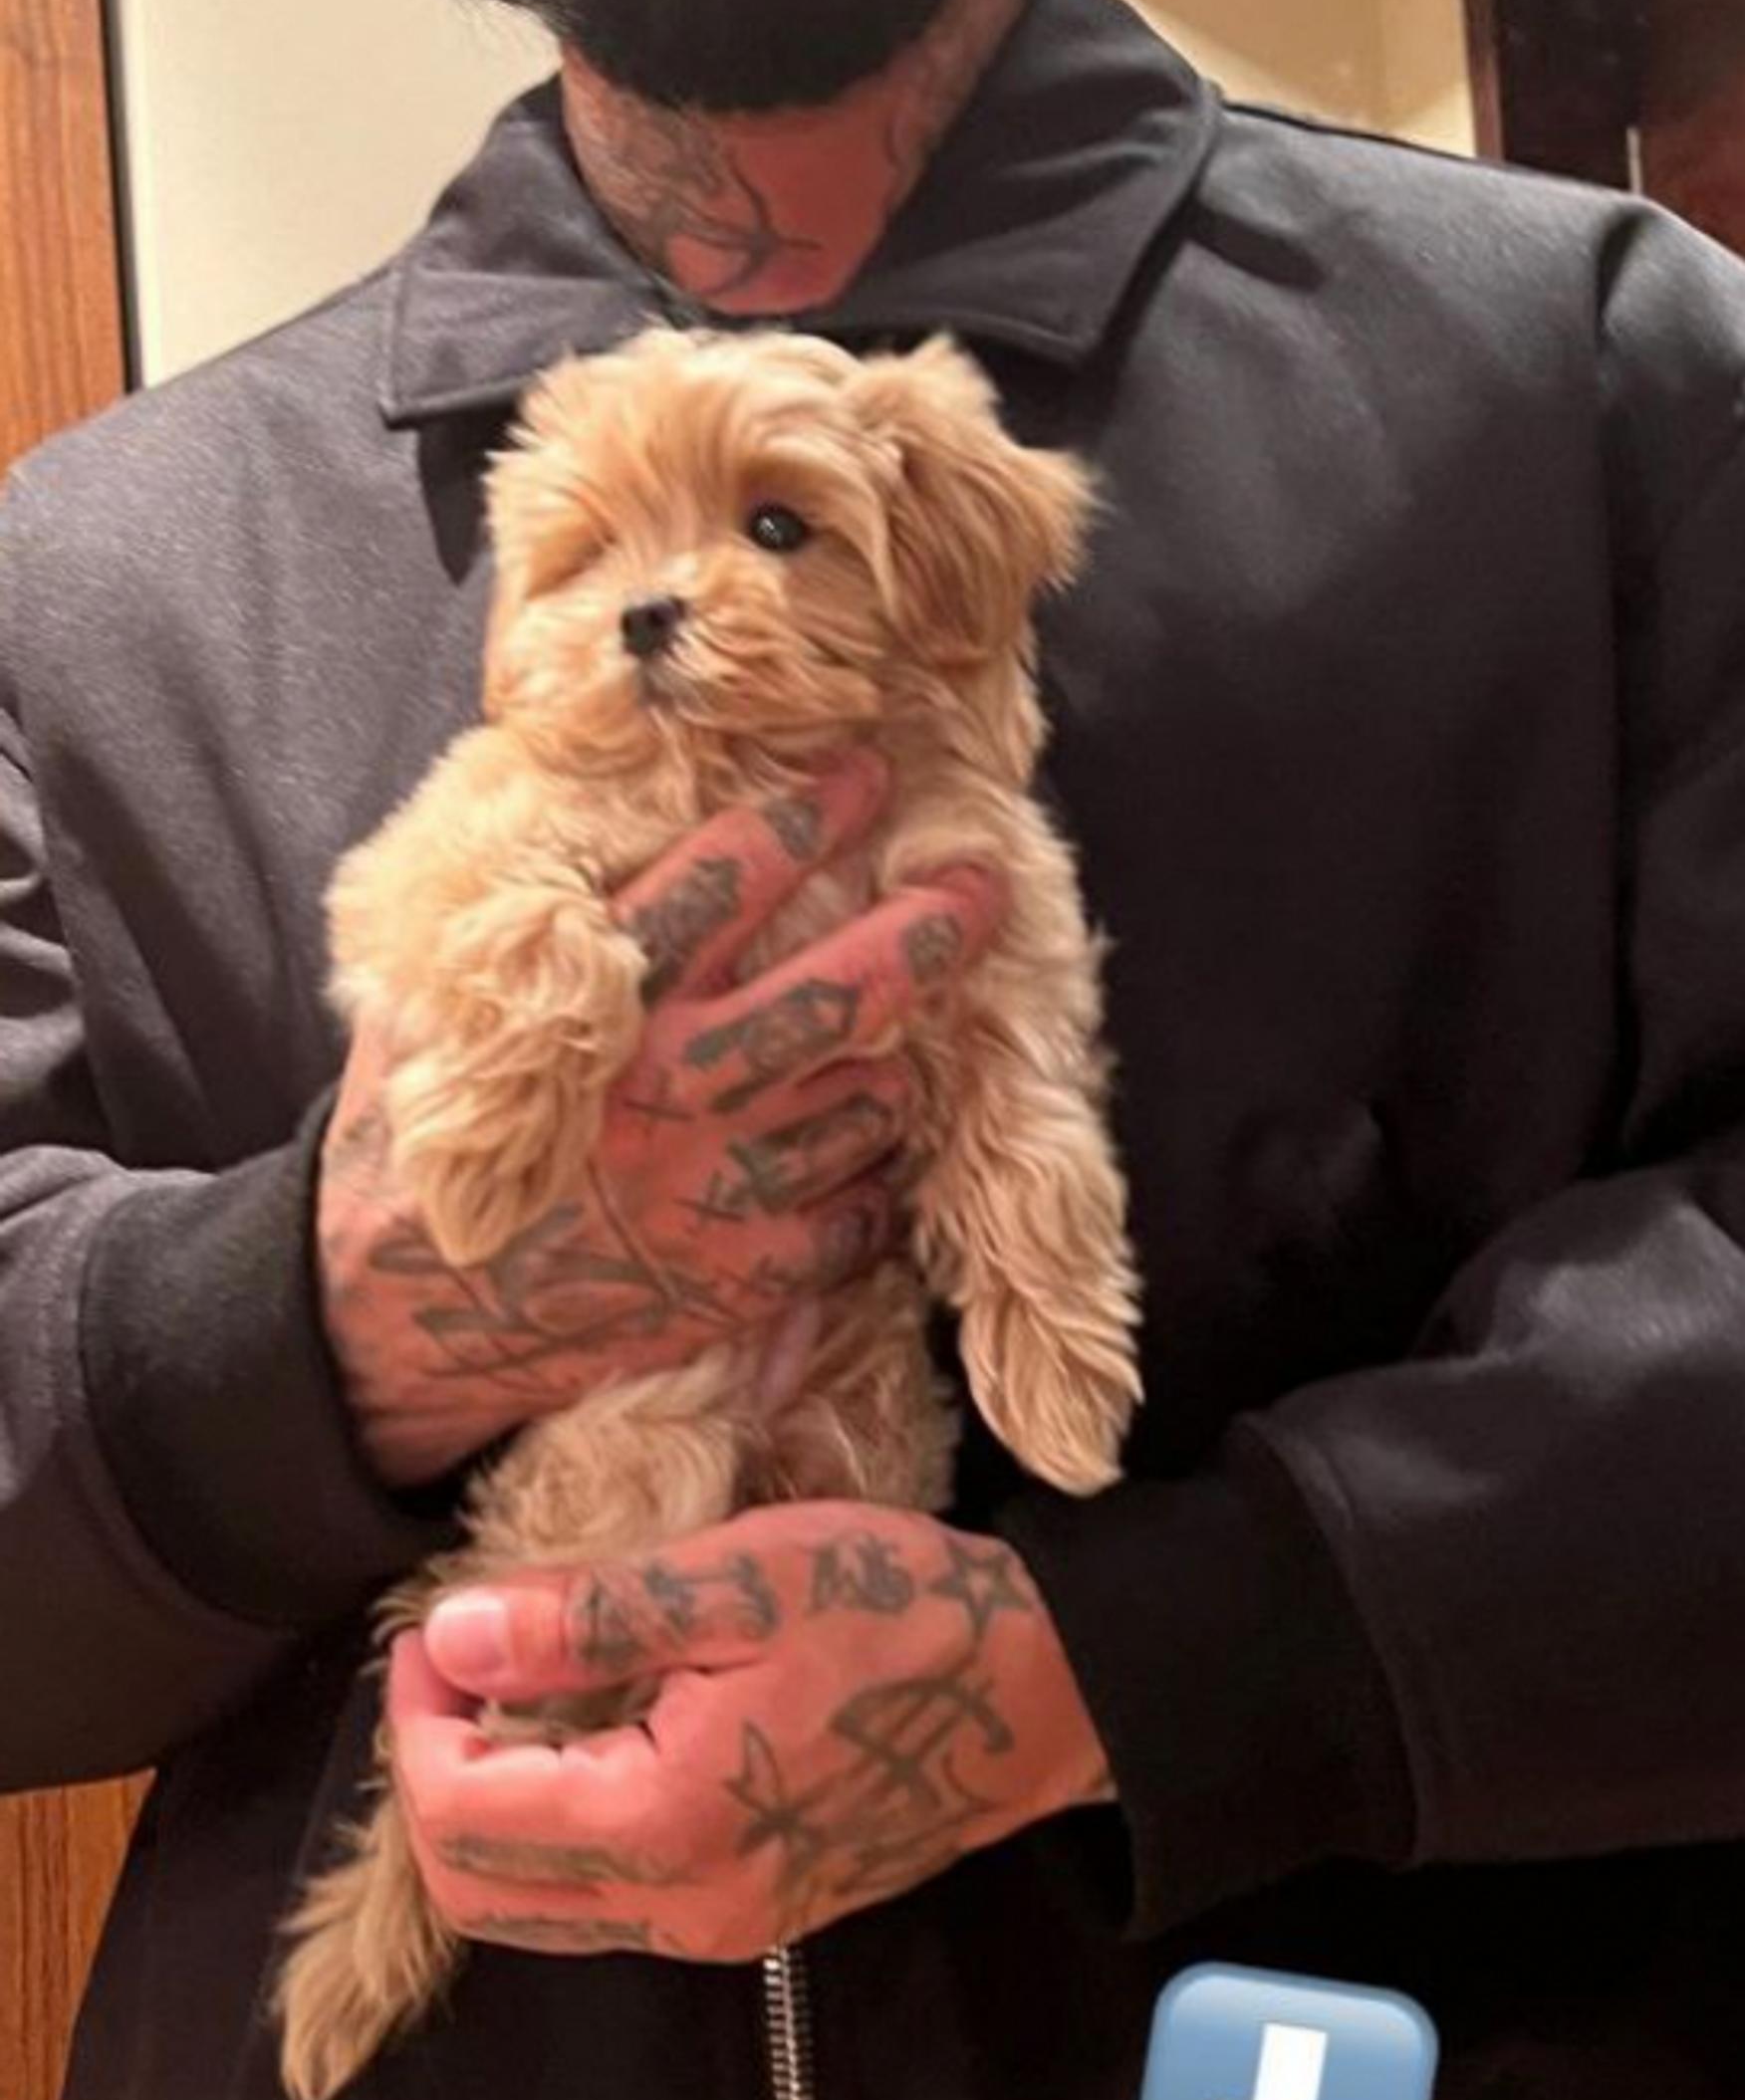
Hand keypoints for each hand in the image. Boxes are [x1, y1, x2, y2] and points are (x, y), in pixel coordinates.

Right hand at [317, 748, 1004, 1487]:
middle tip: (986, 885)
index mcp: (604, 1009)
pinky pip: (861, 1206)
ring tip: (879, 1046)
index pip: (729, 883)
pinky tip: (844, 1153)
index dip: (810, 816)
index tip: (867, 774)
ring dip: (887, 1066)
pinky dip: (869, 1175)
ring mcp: (720, 1191)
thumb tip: (562, 826)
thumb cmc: (420, 1152)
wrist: (402, 1326)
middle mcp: (674, 1093)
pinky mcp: (746, 1276)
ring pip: (870, 1098)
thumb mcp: (433, 1014)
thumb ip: (510, 939)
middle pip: (843, 992)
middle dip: (931, 929)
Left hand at [385, 1504, 1117, 1959]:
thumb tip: (450, 1636)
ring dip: (488, 1813)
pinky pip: (600, 1907)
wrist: (1046, 1691)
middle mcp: (679, 1909)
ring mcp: (715, 1929)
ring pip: (532, 1911)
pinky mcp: (746, 1921)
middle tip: (459, 1668)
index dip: (415, 1718)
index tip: (437, 1628)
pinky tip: (592, 1739)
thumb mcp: (739, 1581)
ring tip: (517, 1696)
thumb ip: (584, 1617)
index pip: (457, 1812)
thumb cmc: (898, 1611)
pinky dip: (555, 1835)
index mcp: (663, 1822)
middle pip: (472, 1891)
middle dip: (432, 1777)